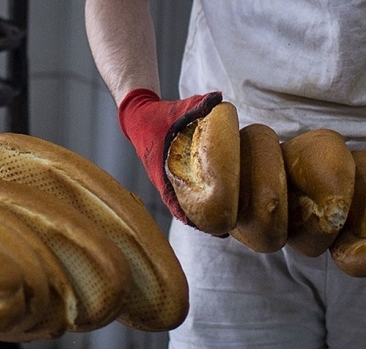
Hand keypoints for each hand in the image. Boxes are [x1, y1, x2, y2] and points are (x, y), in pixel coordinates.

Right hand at [118, 88, 222, 223]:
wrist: (138, 116)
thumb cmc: (157, 115)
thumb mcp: (177, 109)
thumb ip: (199, 104)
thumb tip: (219, 99)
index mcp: (164, 172)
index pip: (178, 205)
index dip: (195, 219)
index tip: (214, 228)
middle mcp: (165, 181)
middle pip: (184, 211)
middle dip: (203, 223)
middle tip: (227, 231)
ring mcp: (168, 181)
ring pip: (185, 205)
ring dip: (201, 216)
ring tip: (224, 225)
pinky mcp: (172, 177)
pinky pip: (185, 195)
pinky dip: (197, 203)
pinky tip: (216, 205)